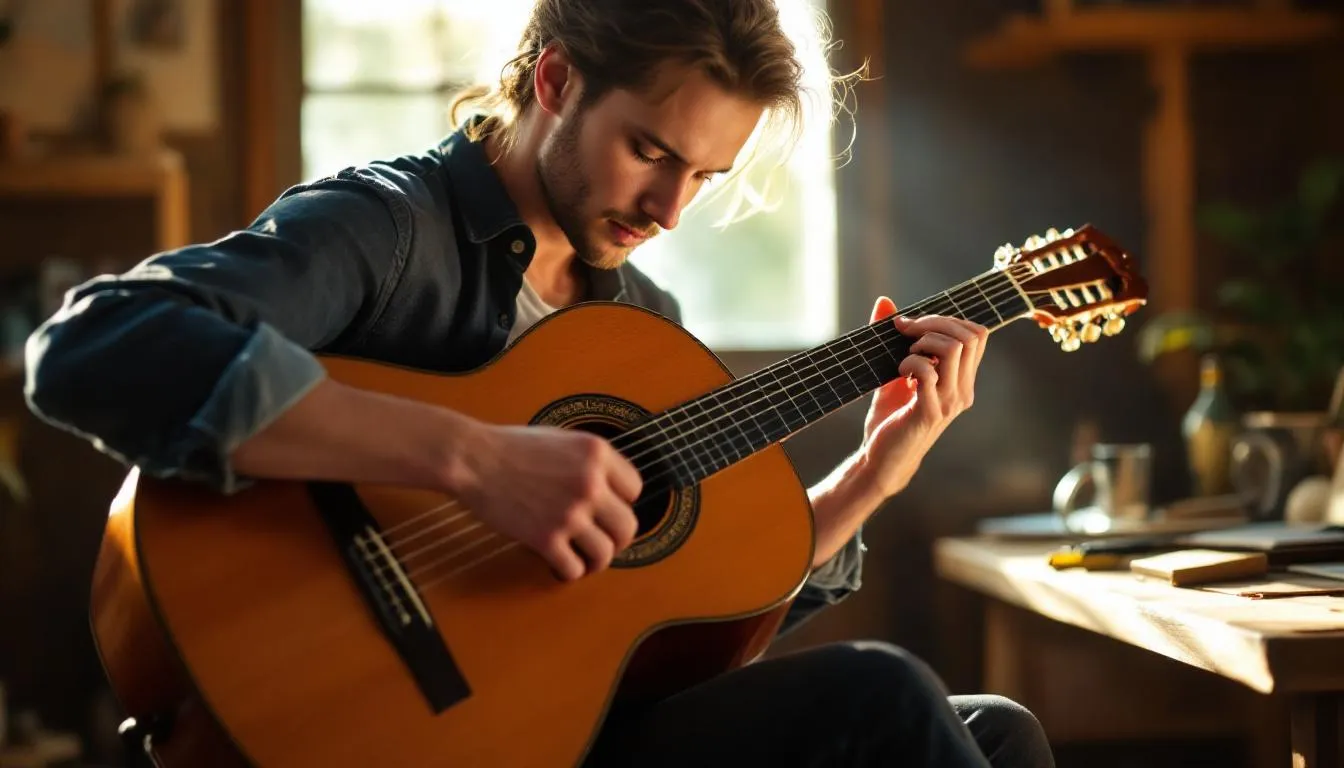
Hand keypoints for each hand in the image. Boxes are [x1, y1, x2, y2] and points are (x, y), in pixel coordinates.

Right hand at [451, 424, 641, 580]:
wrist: (474, 458)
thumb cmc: (511, 446)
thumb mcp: (563, 438)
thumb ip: (590, 460)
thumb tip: (613, 487)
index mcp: (597, 453)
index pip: (635, 489)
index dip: (622, 502)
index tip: (608, 509)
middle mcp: (590, 483)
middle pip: (628, 526)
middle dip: (618, 539)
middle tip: (605, 541)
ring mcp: (569, 512)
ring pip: (606, 552)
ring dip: (598, 560)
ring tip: (586, 559)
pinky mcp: (546, 538)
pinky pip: (574, 568)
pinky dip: (570, 571)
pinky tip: (561, 564)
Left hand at [858, 296, 987, 497]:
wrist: (882, 460)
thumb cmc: (891, 418)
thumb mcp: (894, 373)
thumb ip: (895, 340)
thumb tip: (885, 301)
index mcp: (962, 380)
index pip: (977, 334)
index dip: (947, 319)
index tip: (913, 325)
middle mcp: (963, 390)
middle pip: (970, 335)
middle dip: (934, 322)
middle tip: (906, 333)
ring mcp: (949, 402)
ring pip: (954, 349)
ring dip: (924, 341)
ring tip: (905, 355)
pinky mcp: (929, 412)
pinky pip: (928, 372)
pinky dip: (909, 362)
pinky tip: (898, 374)